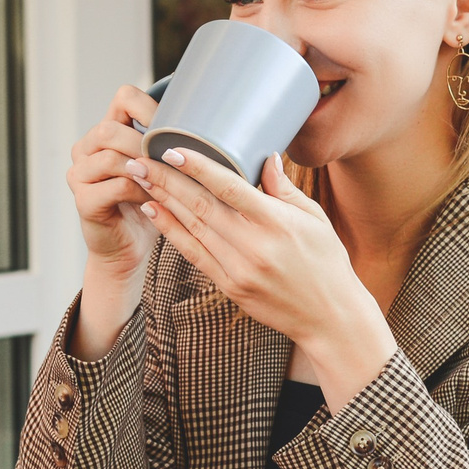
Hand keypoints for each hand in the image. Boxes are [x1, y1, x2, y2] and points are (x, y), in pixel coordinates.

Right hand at [67, 84, 160, 277]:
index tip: (175, 127)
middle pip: (110, 129)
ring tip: (167, 180)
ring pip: (111, 157)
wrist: (128, 250)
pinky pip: (116, 186)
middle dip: (145, 143)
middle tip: (171, 159)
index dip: (151, 107)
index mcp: (104, 133)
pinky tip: (156, 199)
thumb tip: (209, 122)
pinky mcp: (83, 201)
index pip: (123, 97)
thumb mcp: (159, 168)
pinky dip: (142, 191)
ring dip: (146, 168)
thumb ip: (166, 144)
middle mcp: (85, 150)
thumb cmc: (148, 206)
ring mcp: (79, 175)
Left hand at [130, 150, 397, 407]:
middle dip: (166, 180)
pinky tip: (154, 212)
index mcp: (276, 222)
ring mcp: (238, 268)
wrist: (330, 318)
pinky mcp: (229, 286)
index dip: (197, 167)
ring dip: (162, 200)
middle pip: (200, 205)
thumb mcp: (315, 219)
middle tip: (138, 159)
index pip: (229, 187)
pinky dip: (171, 231)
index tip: (170, 150)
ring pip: (192, 228)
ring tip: (139, 178)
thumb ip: (284, 188)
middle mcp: (254, 245)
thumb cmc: (326, 263)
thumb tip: (266, 156)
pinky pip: (193, 254)